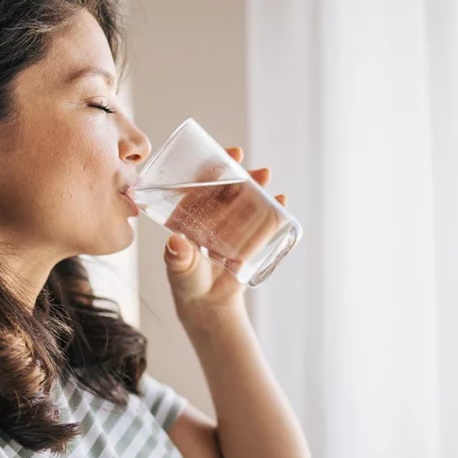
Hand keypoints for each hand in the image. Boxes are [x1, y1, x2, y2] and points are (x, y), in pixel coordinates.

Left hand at [163, 147, 287, 324]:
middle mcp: (211, 214)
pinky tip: (282, 200)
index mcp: (190, 213)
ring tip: (267, 178)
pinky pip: (261, 221)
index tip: (229, 155)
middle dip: (242, 174)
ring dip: (257, 187)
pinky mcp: (248, 238)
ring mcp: (232, 225)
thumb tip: (176, 244)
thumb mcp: (180, 270)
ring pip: (245, 200)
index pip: (201, 183)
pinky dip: (273, 209)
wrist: (207, 303)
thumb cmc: (187, 282)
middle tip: (256, 169)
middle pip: (227, 188)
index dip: (215, 167)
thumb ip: (177, 258)